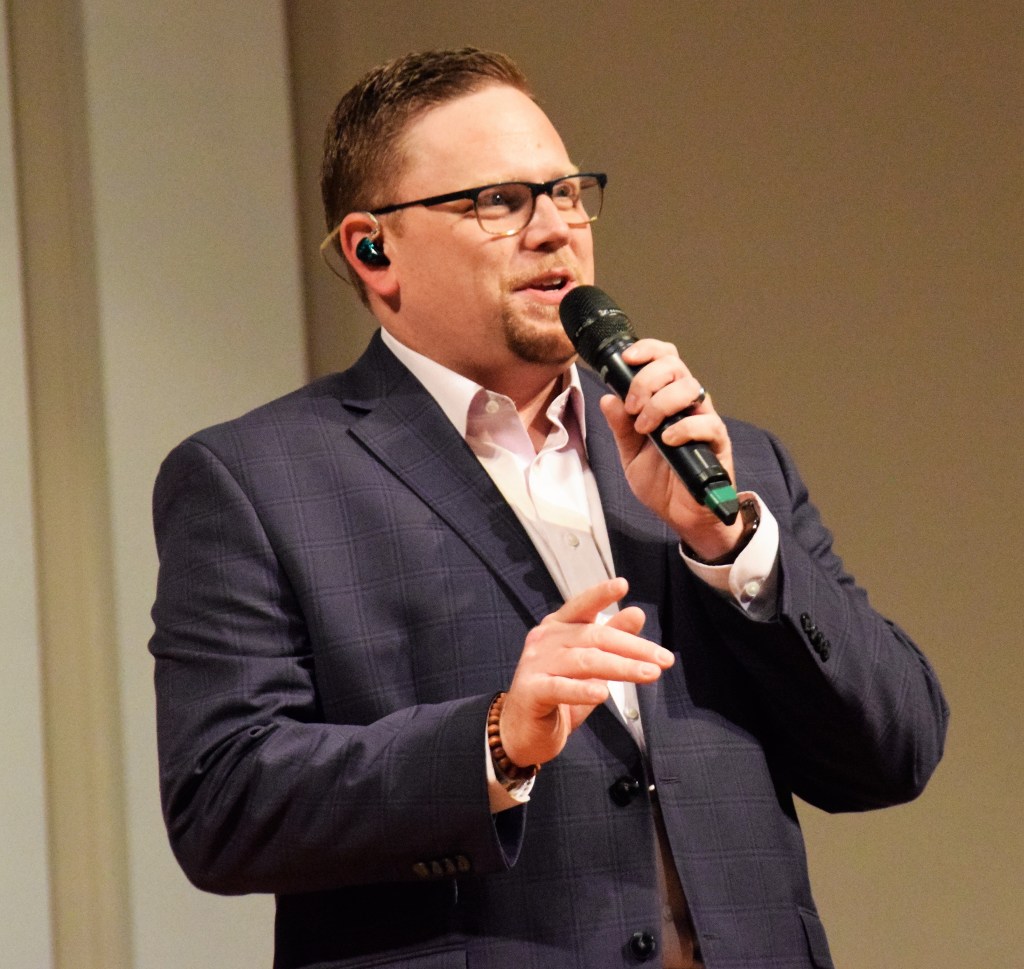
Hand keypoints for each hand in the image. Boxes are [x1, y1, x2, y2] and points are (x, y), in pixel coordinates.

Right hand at [499, 577, 673, 768]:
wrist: (522, 731)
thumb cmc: (558, 694)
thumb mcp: (589, 665)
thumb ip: (610, 639)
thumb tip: (637, 613)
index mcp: (558, 627)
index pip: (581, 606)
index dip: (600, 594)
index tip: (622, 585)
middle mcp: (545, 640)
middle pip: (594, 637)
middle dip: (633, 647)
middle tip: (664, 659)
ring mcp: (535, 664)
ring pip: (584, 661)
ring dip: (621, 668)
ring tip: (650, 674)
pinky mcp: (531, 691)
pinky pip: (560, 688)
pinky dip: (582, 690)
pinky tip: (602, 694)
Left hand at [598, 338, 744, 559]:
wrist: (681, 515)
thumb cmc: (661, 481)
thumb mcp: (630, 453)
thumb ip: (620, 427)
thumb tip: (608, 399)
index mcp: (666, 400)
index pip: (664, 359)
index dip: (647, 350)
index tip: (626, 358)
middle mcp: (687, 404)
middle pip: (675, 366)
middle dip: (647, 379)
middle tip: (632, 405)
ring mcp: (704, 420)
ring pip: (690, 388)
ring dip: (661, 403)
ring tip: (645, 428)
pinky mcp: (717, 442)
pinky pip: (707, 422)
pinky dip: (684, 427)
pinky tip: (667, 439)